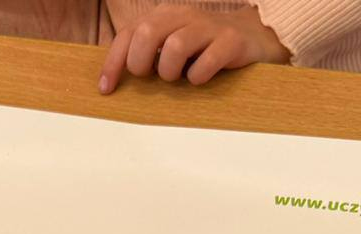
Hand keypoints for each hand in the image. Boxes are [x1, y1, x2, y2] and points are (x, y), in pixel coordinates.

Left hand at [98, 6, 288, 90]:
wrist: (254, 38)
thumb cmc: (205, 49)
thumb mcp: (171, 48)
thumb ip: (147, 56)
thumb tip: (115, 82)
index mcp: (164, 17)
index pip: (128, 34)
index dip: (114, 62)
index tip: (106, 89)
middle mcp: (183, 16)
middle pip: (147, 33)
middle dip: (141, 63)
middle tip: (152, 78)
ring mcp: (208, 27)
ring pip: (175, 46)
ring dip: (170, 72)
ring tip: (179, 79)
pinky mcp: (232, 42)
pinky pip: (207, 62)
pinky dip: (199, 77)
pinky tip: (200, 80)